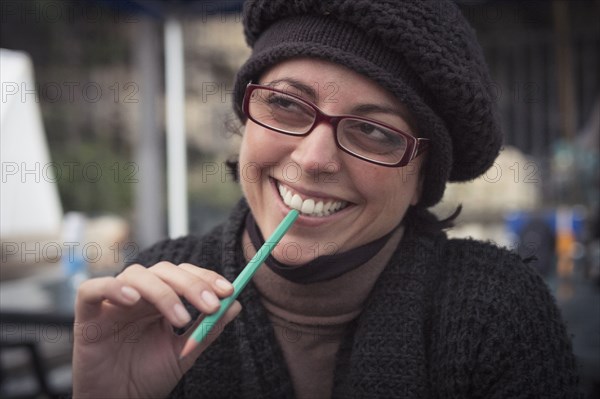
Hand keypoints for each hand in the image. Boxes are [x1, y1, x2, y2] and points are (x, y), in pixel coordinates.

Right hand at [72, 262, 240, 398]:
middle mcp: (137, 296)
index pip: (183, 274)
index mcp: (159, 300)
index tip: (228, 290)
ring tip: (181, 319)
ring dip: (163, 292)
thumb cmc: (147, 378)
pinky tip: (133, 300)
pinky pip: (92, 289)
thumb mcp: (185, 353)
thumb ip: (207, 328)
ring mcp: (112, 304)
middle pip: (164, 271)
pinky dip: (112, 288)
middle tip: (211, 304)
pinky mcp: (86, 316)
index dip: (205, 277)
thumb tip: (236, 303)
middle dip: (192, 284)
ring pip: (136, 275)